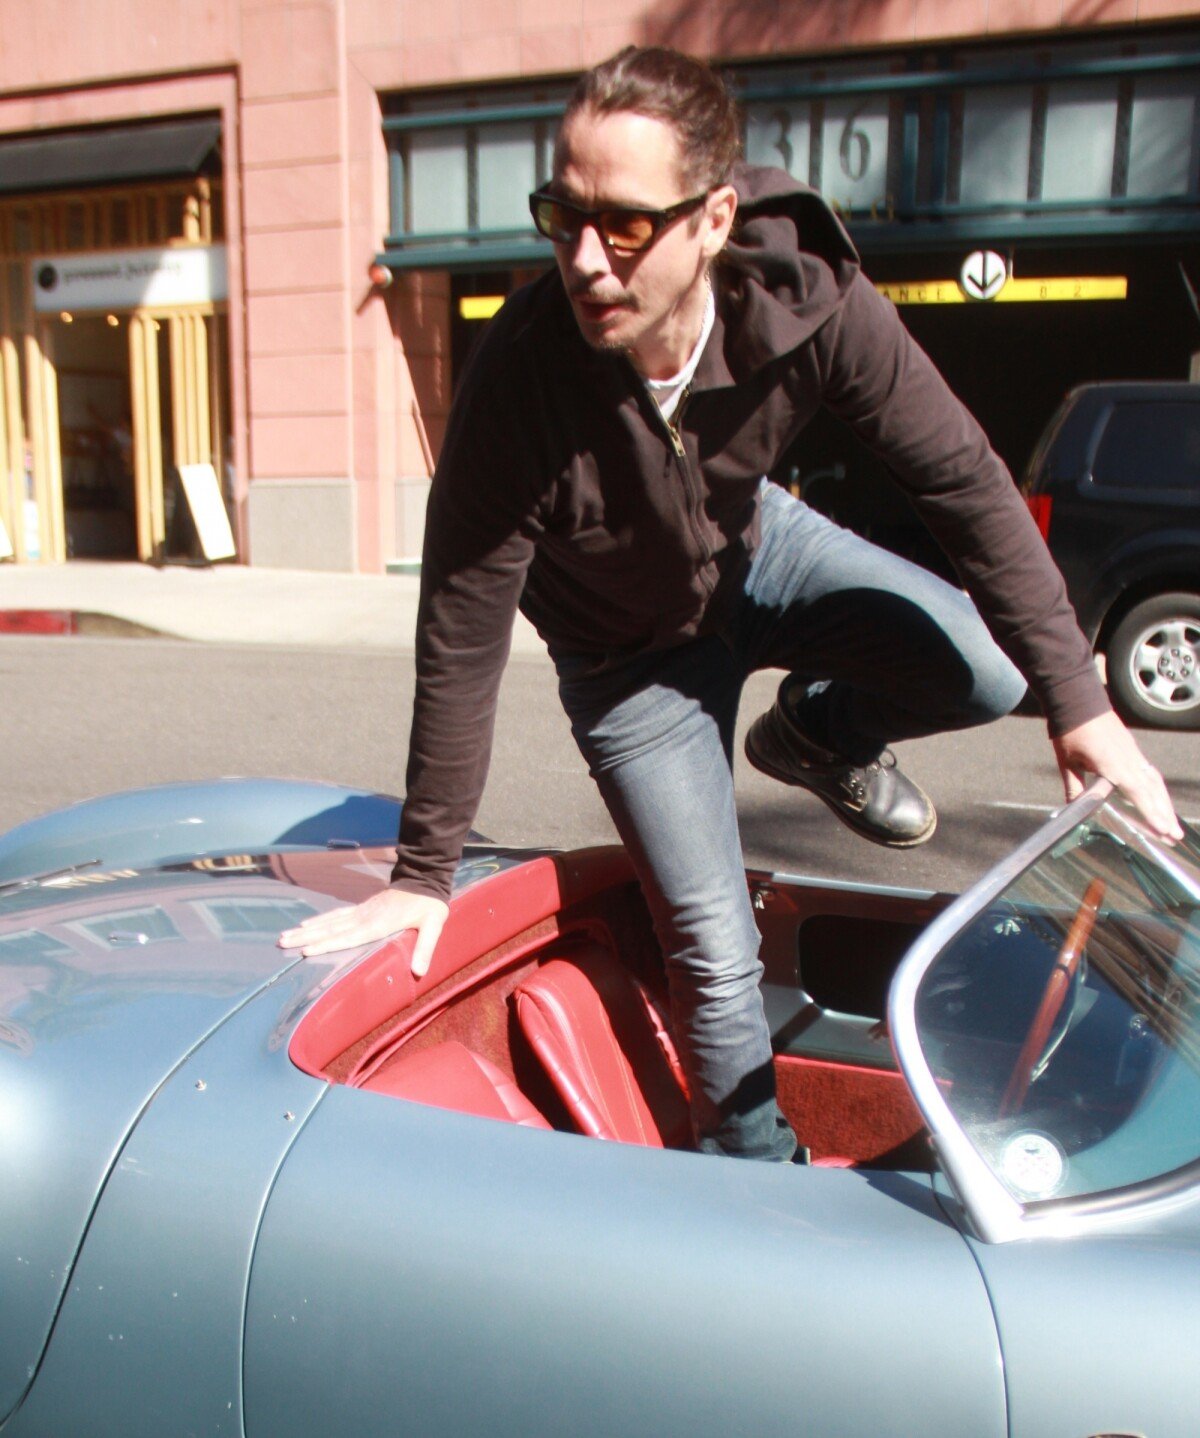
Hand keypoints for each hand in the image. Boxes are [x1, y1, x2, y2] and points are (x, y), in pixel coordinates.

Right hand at [279, 888, 449, 975]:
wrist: (424, 878)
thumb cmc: (429, 905)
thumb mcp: (434, 925)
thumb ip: (426, 947)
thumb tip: (419, 971)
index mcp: (379, 924)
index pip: (349, 937)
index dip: (328, 944)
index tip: (306, 950)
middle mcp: (365, 918)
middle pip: (331, 930)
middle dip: (306, 938)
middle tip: (282, 943)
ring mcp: (361, 912)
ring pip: (329, 922)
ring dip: (307, 930)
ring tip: (284, 936)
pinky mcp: (362, 908)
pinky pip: (336, 915)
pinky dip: (320, 921)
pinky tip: (306, 925)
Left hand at [1052, 710, 1182, 842]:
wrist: (1077, 700)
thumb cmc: (1071, 731)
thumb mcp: (1067, 762)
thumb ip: (1074, 787)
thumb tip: (1073, 810)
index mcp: (1114, 764)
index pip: (1138, 793)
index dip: (1151, 812)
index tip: (1163, 829)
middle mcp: (1129, 760)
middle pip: (1153, 791)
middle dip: (1165, 815)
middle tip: (1175, 836)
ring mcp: (1133, 754)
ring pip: (1155, 782)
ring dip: (1164, 804)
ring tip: (1172, 824)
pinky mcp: (1132, 749)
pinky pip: (1150, 773)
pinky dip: (1157, 789)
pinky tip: (1159, 799)